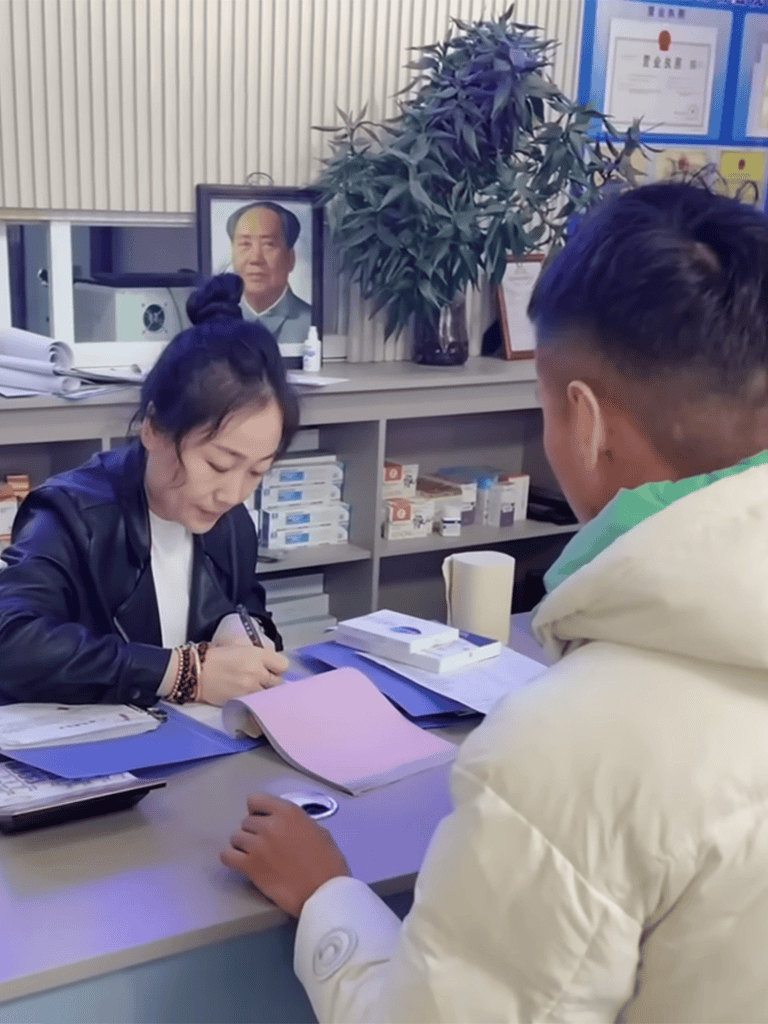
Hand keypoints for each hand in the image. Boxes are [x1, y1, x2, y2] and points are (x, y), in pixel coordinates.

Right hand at [198, 645, 288, 705]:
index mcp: (256, 655)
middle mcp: (256, 671)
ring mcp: (250, 688)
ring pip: (269, 695)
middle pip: (278, 682)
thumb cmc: (215, 657)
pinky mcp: (242, 701)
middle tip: (262, 680)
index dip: (277, 667)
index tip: (272, 668)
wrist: (197, 671)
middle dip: (271, 681)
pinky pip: (257, 704)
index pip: (283, 665)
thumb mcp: (239, 646)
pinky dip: (255, 702)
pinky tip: (247, 697)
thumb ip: (258, 652)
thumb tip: (271, 658)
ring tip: (253, 689)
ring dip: (263, 693)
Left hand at [221, 793, 350, 916]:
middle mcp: (269, 824)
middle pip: (246, 822)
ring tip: (254, 857)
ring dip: (243, 846)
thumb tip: (285, 826)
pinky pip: (227, 856)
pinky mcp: (250, 866)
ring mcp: (257, 845)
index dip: (258, 812)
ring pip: (235, 837)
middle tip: (264, 846)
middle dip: (253, 832)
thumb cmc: (328, 862)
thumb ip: (296, 823)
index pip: (255, 801)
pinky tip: (240, 864)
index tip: (263, 822)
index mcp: (288, 811)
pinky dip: (231, 859)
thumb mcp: (318, 830)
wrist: (324, 891)